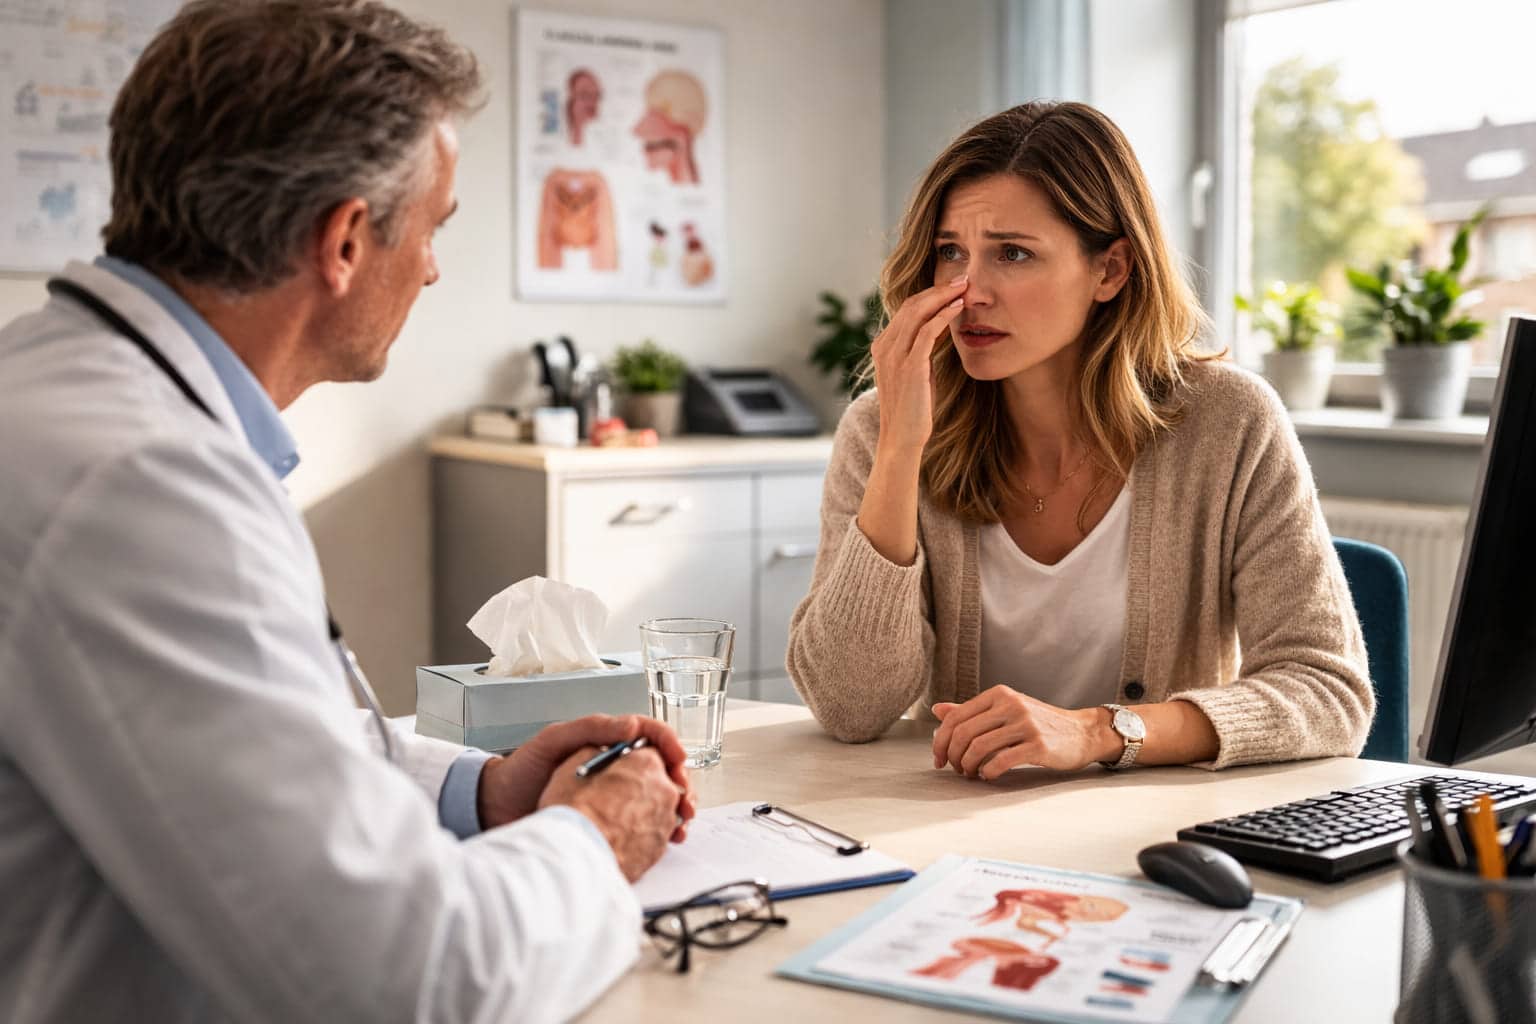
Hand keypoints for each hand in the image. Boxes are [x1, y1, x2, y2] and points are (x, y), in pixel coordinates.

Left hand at [477, 714, 694, 836]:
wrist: (494, 809)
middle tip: (685, 800)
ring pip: (658, 797)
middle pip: (661, 769)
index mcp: (605, 742)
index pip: (649, 735)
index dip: (669, 745)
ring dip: (676, 808)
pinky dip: (661, 830)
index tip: (678, 760)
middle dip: (680, 783)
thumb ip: (590, 728)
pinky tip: (667, 838)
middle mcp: (614, 768)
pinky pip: (643, 823)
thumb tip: (631, 724)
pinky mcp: (607, 821)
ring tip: (681, 823)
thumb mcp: (552, 741)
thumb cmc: (520, 770)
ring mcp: (613, 796)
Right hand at [537, 745, 683, 881]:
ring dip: (643, 811)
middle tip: (619, 794)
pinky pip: (655, 834)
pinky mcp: (660, 847)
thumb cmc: (575, 811)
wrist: (578, 854)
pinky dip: (642, 834)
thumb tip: (601, 752)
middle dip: (641, 786)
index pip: (650, 752)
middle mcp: (664, 789)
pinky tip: (621, 837)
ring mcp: (665, 820)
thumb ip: (599, 753)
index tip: (622, 768)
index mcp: (646, 763)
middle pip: (658, 781)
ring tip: (616, 819)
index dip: (632, 760)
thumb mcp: (577, 764)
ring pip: (658, 809)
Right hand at [869, 274, 968, 454]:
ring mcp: (894, 356)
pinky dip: (944, 314)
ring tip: (964, 287)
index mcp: (882, 348)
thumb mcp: (913, 375)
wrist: (901, 440)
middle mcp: (884, 347)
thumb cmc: (912, 411)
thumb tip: (937, 333)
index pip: (905, 310)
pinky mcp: (910, 365)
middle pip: (911, 304)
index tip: (951, 288)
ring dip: (943, 296)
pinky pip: (928, 330)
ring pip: (918, 312)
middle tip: (962, 279)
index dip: (929, 295)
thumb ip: (919, 353)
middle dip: (938, 289)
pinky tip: (959, 307)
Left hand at [931, 687, 1114, 777]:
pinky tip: (988, 776)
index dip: (941, 741)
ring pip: (979, 747)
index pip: (956, 717)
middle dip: (952, 756)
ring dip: (968, 766)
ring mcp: (1025, 724)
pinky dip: (988, 772)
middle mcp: (1010, 705)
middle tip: (956, 770)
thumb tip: (937, 710)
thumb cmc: (1039, 723)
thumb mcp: (1005, 710)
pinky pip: (1001, 761)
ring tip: (971, 774)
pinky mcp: (1038, 745)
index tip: (939, 759)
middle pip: (964, 733)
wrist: (1081, 732)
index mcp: (999, 694)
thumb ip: (971, 711)